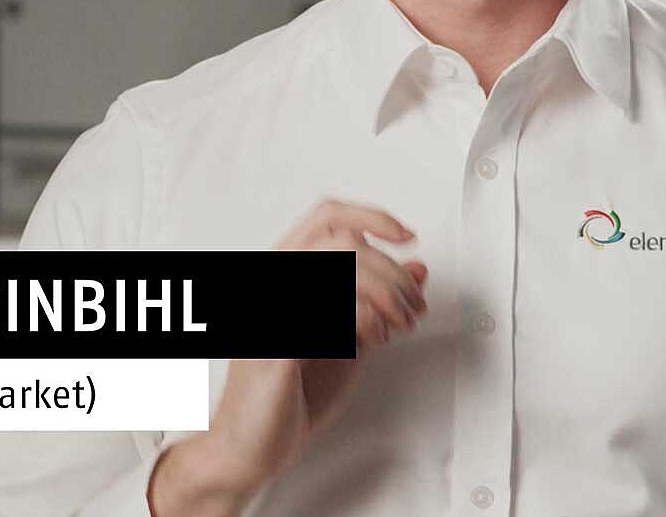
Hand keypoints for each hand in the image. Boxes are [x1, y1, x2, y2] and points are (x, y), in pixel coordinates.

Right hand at [149, 199, 428, 509]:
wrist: (249, 448)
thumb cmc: (289, 396)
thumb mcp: (348, 339)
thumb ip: (377, 303)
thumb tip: (417, 270)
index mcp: (284, 273)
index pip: (328, 217)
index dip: (372, 217)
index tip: (406, 237)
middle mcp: (271, 282)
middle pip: (345, 240)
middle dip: (394, 271)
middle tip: (413, 305)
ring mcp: (271, 310)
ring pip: (344, 267)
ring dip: (388, 294)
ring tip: (400, 325)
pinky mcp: (277, 344)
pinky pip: (335, 310)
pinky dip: (369, 319)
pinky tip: (375, 339)